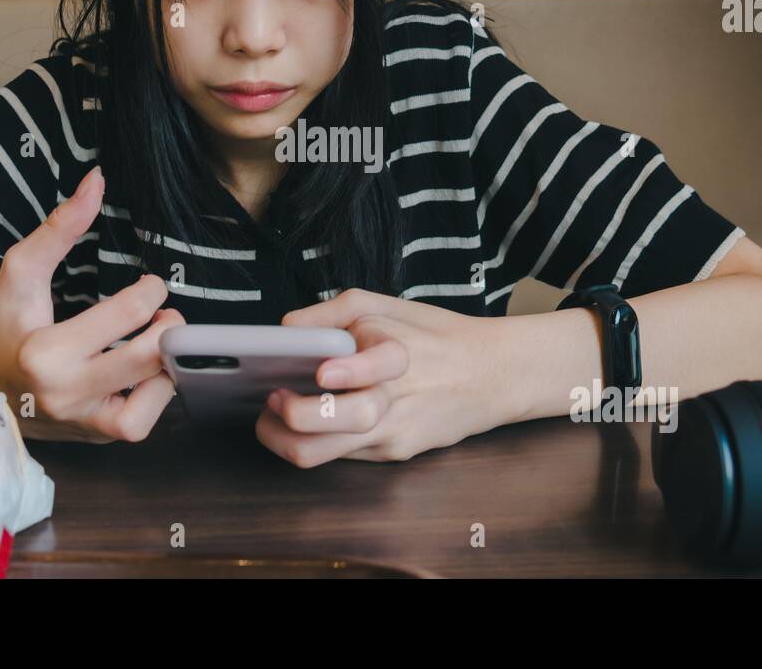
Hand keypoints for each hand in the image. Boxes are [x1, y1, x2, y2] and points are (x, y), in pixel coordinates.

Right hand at [0, 165, 181, 441]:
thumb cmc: (3, 322)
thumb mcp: (22, 270)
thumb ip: (61, 226)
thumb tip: (97, 180)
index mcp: (45, 354)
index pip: (127, 317)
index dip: (151, 292)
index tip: (150, 286)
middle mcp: (65, 395)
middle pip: (149, 360)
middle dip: (169, 329)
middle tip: (165, 314)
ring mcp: (81, 424)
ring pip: (153, 400)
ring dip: (165, 368)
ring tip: (155, 345)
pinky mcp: (94, 438)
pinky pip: (141, 422)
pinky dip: (152, 395)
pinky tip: (142, 374)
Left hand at [258, 289, 514, 466]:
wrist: (492, 374)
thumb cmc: (432, 336)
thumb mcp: (385, 305)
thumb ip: (332, 311)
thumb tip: (286, 327)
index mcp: (400, 353)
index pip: (380, 364)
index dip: (350, 370)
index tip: (322, 372)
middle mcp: (399, 397)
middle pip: (348, 419)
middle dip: (300, 416)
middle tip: (273, 399)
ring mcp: (397, 431)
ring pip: (332, 453)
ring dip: (288, 442)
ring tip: (269, 421)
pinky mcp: (396, 453)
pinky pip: (344, 455)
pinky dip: (315, 442)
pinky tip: (301, 425)